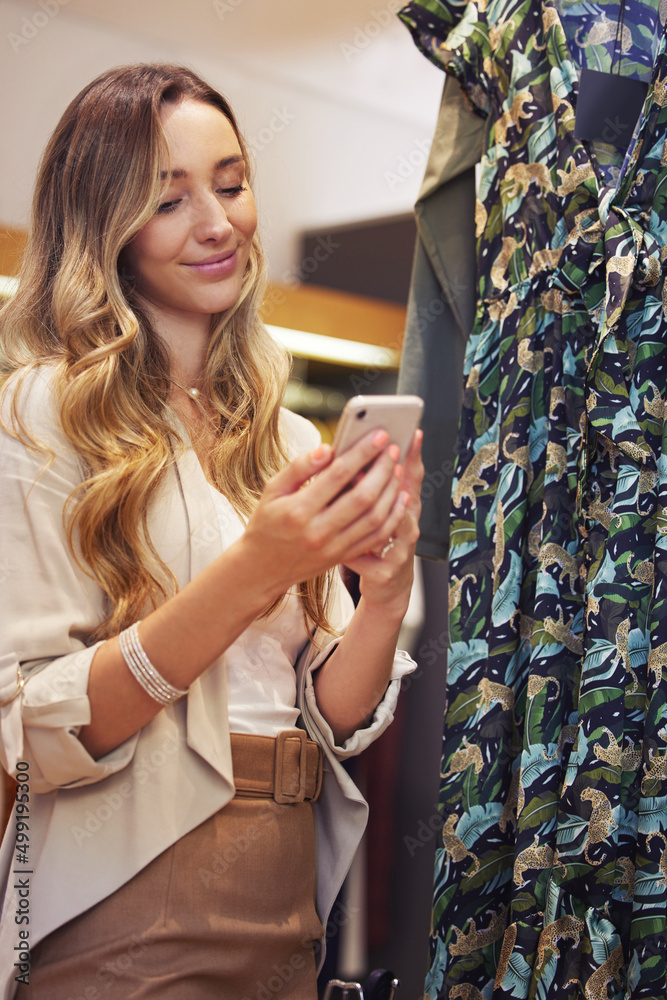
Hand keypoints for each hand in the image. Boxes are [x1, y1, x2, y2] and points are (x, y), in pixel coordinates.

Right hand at [238, 429, 406, 599]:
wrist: (262, 568)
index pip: (337, 475)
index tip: (378, 435)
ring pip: (374, 518)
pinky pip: (376, 537)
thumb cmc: (267, 522)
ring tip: (397, 469)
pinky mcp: (343, 557)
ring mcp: (333, 547)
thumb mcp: (272, 490)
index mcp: (298, 510)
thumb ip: (299, 468)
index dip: (361, 453)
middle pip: (362, 497)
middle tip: (392, 449)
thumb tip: (328, 448)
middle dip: (382, 469)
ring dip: (391, 491)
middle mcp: (318, 531)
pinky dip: (393, 516)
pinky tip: (399, 498)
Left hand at [341, 429, 422, 614]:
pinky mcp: (386, 572)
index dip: (415, 455)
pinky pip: (368, 558)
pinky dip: (352, 548)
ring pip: (392, 525)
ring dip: (375, 506)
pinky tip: (335, 535)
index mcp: (404, 507)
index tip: (414, 431)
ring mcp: (399, 550)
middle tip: (376, 455)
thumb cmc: (378, 542)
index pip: (413, 477)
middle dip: (390, 474)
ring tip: (356, 488)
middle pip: (406, 496)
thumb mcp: (378, 512)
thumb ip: (370, 487)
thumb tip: (358, 457)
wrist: (387, 586)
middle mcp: (408, 526)